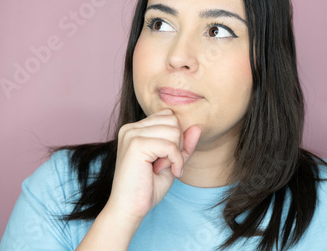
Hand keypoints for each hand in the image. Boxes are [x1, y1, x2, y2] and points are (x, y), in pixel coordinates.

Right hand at [105, 108, 201, 222]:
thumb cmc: (148, 188)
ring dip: (175, 153)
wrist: (129, 209)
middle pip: (173, 121)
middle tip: (164, 164)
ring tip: (161, 167)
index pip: (169, 116)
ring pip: (174, 130)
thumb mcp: (172, 161)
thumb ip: (184, 144)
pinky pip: (170, 145)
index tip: (166, 158)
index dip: (176, 138)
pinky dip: (175, 160)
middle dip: (177, 144)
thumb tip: (198, 126)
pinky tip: (165, 171)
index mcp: (135, 128)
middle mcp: (130, 128)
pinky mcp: (136, 145)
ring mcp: (131, 134)